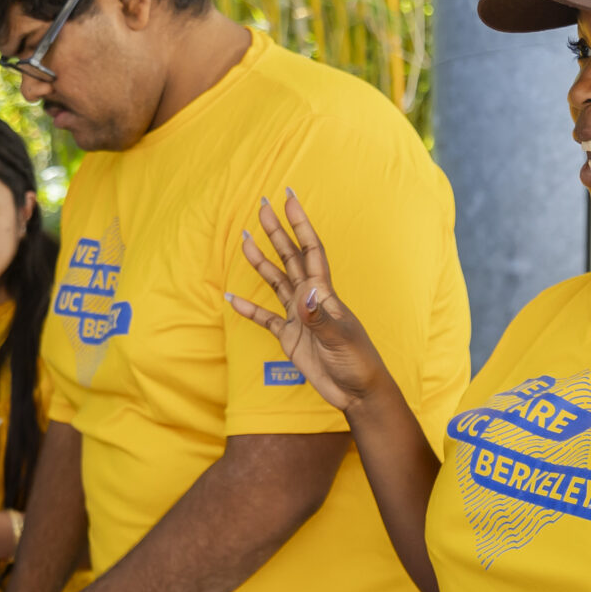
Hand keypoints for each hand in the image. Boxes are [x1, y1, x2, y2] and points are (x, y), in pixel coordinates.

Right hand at [224, 192, 394, 412]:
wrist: (358, 392)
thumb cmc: (358, 363)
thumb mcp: (339, 339)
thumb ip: (319, 317)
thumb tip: (304, 293)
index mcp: (324, 293)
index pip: (309, 250)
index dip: (299, 223)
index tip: (288, 198)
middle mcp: (310, 299)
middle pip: (290, 258)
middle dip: (276, 232)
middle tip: (262, 206)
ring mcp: (299, 317)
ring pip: (276, 282)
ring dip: (261, 262)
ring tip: (244, 240)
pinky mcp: (291, 338)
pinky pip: (266, 318)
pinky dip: (249, 309)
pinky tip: (232, 299)